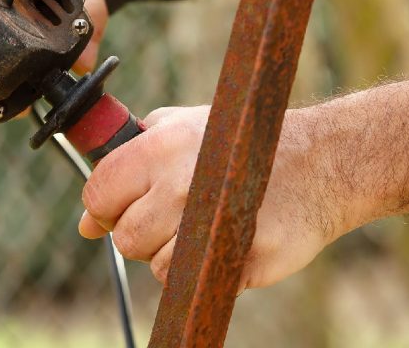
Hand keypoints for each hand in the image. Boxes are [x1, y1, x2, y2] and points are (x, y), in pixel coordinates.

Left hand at [78, 105, 351, 291]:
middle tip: (171, 215)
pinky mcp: (242, 257)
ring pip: (154, 265)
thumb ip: (125, 166)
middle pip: (124, 238)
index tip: (121, 206)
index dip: (105, 207)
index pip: (98, 194)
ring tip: (201, 224)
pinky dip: (198, 269)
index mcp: (160, 148)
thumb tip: (85, 223)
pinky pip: (191, 280)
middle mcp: (181, 184)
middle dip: (140, 233)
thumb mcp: (178, 129)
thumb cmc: (241, 142)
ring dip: (170, 253)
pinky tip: (221, 240)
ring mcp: (212, 222)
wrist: (323, 160)